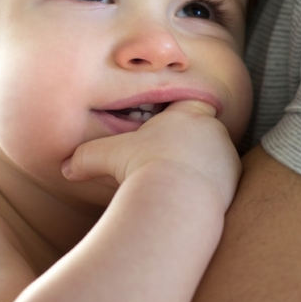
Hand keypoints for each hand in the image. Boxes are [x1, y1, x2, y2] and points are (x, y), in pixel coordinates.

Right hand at [63, 100, 241, 208]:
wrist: (175, 198)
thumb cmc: (140, 168)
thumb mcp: (105, 157)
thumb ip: (85, 157)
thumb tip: (65, 168)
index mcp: (185, 113)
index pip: (187, 103)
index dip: (176, 115)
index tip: (163, 133)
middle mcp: (211, 128)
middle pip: (201, 130)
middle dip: (187, 143)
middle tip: (167, 162)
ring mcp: (226, 153)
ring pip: (213, 154)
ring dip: (200, 165)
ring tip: (178, 182)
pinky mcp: (235, 178)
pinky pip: (222, 178)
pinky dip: (210, 186)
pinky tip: (191, 197)